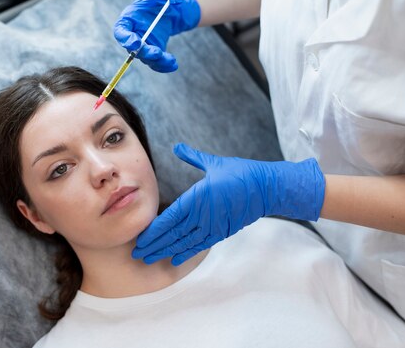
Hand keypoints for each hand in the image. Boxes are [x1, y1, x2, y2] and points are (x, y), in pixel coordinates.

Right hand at [113, 0, 200, 72]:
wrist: (170, 9)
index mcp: (129, 19)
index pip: (121, 31)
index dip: (126, 39)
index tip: (136, 43)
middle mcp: (133, 35)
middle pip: (133, 49)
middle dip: (145, 53)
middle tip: (157, 53)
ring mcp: (143, 45)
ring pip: (146, 58)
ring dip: (157, 61)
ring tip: (171, 60)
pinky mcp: (154, 51)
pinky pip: (156, 62)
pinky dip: (164, 65)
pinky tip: (173, 64)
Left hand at [132, 143, 325, 264]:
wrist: (267, 189)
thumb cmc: (241, 173)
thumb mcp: (214, 163)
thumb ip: (193, 156)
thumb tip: (177, 146)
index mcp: (197, 197)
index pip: (170, 218)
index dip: (153, 231)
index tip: (140, 238)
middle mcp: (202, 215)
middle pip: (172, 234)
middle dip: (153, 245)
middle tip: (137, 253)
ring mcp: (212, 226)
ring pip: (184, 242)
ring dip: (165, 251)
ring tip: (149, 258)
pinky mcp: (221, 231)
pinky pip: (200, 245)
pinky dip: (186, 252)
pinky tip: (174, 259)